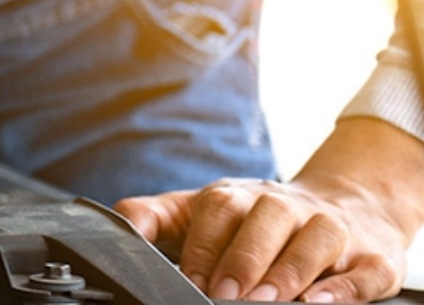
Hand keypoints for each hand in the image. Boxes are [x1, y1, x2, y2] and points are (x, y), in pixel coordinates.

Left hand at [115, 119, 423, 301]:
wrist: (343, 204)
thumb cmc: (256, 218)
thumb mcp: (199, 211)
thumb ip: (155, 216)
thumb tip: (118, 225)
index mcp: (241, 196)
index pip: (219, 209)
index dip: (204, 245)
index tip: (190, 279)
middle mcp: (287, 207)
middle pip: (268, 218)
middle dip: (245, 256)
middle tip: (226, 292)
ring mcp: (332, 228)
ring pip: (318, 238)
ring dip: (291, 269)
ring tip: (268, 299)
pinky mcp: (374, 257)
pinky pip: (366, 270)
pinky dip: (346, 288)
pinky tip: (320, 302)